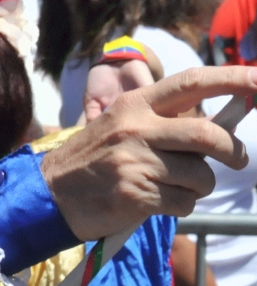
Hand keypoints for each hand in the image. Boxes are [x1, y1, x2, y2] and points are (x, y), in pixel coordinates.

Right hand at [42, 67, 255, 240]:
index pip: (193, 83)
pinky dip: (180, 207)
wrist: (49, 195)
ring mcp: (135, 162)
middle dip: (233, 151)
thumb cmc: (92, 161)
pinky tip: (154, 203)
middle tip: (237, 160)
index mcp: (134, 105)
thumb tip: (226, 123)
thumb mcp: (122, 127)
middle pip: (209, 135)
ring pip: (201, 176)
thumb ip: (167, 123)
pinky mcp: (136, 195)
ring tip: (172, 187)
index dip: (233, 79)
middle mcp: (136, 129)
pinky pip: (184, 203)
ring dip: (198, 187)